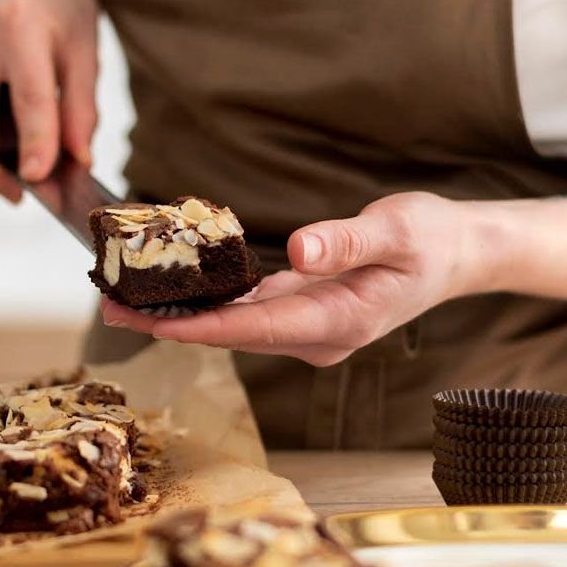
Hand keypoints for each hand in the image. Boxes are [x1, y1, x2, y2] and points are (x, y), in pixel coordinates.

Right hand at [0, 0, 97, 200]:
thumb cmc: (60, 13)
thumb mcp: (85, 55)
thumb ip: (82, 111)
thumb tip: (77, 160)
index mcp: (22, 24)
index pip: (29, 96)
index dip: (34, 143)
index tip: (38, 179)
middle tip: (15, 195)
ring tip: (18, 159)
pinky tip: (1, 127)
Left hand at [101, 192, 490, 366]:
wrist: (456, 256)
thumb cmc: (431, 241)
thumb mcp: (400, 231)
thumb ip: (349, 241)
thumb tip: (300, 251)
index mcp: (342, 321)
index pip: (259, 328)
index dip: (204, 327)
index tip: (154, 322)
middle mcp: (319, 335)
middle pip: (234, 334)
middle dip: (172, 325)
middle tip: (110, 310)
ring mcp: (309, 328)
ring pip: (235, 326)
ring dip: (182, 316)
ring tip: (123, 301)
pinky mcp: (302, 312)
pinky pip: (247, 312)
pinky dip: (208, 303)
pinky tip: (171, 290)